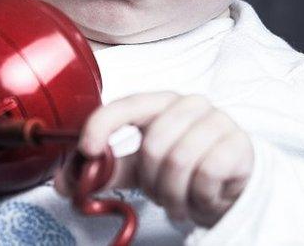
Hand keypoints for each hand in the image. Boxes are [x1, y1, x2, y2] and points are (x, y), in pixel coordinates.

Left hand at [53, 92, 253, 227]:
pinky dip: (199, 197)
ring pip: (180, 161)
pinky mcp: (239, 143)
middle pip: (154, 144)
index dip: (102, 124)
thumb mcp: (140, 169)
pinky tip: (203, 197)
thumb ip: (106, 172)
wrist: (230, 187)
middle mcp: (189, 103)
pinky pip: (207, 175)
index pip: (126, 105)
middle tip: (160, 195)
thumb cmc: (183, 169)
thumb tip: (64, 181)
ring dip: (175, 194)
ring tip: (180, 200)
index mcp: (159, 103)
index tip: (87, 149)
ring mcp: (218, 120)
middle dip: (152, 182)